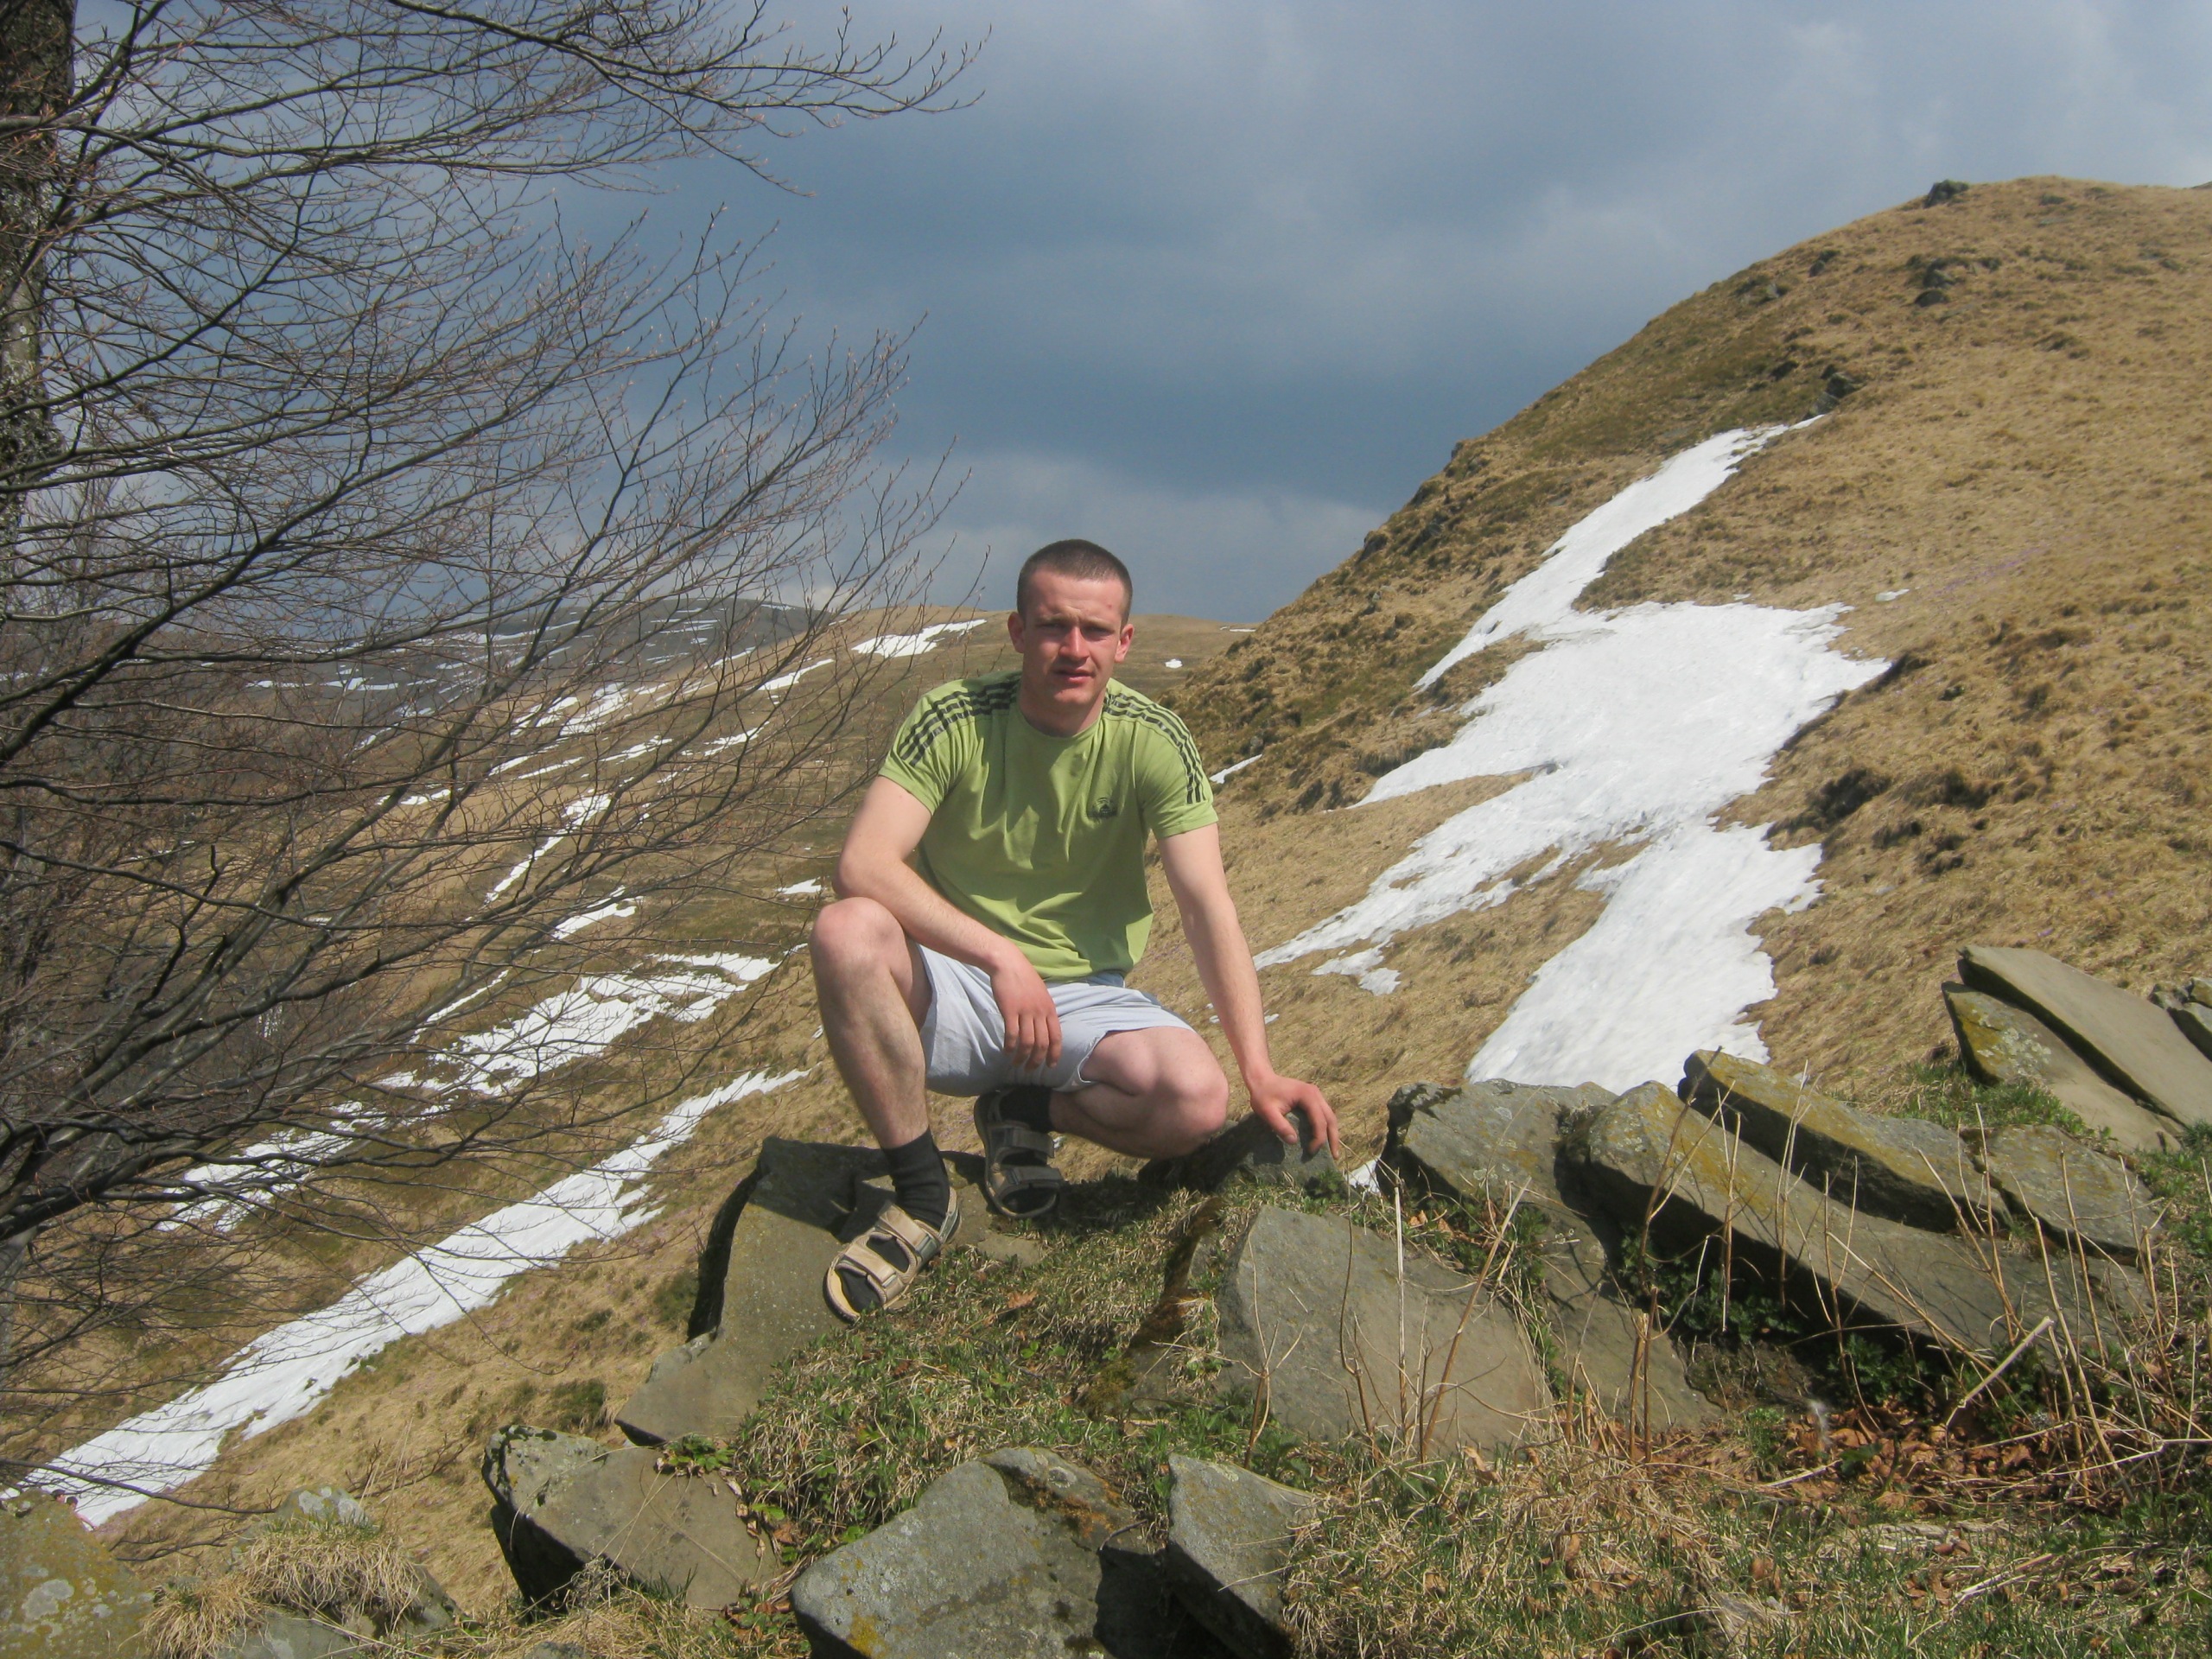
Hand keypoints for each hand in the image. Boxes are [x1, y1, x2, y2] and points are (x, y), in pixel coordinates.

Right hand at [989, 952, 1061, 1073]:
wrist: (1008, 963)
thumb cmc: (1023, 978)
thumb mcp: (1041, 994)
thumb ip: (1044, 1011)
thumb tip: (1045, 1028)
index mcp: (1050, 1009)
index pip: (1056, 1037)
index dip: (1054, 1054)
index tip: (1050, 1066)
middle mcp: (1040, 1012)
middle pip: (1042, 1043)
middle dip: (1037, 1060)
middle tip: (1030, 1069)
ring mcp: (1025, 1011)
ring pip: (1028, 1042)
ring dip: (1022, 1057)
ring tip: (1016, 1063)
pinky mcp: (1010, 1010)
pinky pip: (1012, 1034)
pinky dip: (1010, 1046)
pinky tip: (1007, 1051)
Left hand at [1247, 1070, 1340, 1158]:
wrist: (1262, 1079)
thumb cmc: (1263, 1095)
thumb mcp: (1267, 1112)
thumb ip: (1280, 1126)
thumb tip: (1294, 1142)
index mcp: (1307, 1096)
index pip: (1319, 1120)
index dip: (1318, 1138)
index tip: (1310, 1151)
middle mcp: (1316, 1094)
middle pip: (1331, 1118)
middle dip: (1333, 1138)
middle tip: (1335, 1156)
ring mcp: (1316, 1095)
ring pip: (1330, 1116)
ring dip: (1332, 1133)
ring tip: (1333, 1151)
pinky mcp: (1313, 1098)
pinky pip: (1324, 1114)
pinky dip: (1326, 1127)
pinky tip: (1324, 1138)